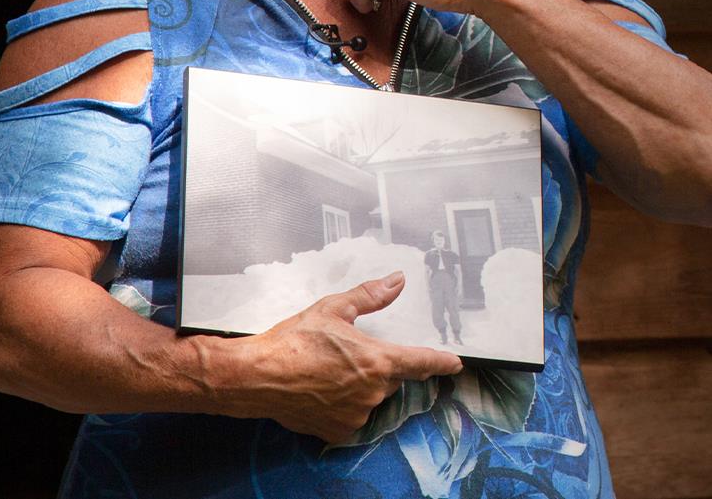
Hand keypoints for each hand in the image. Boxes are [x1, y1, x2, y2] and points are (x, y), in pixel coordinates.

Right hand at [230, 272, 462, 443]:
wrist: (257, 375)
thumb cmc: (293, 342)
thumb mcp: (334, 308)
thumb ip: (370, 296)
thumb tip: (397, 281)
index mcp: (378, 361)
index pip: (422, 362)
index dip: (441, 362)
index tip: (454, 364)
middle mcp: (372, 392)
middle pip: (391, 379)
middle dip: (377, 367)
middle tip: (348, 356)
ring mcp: (356, 415)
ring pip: (370, 398)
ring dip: (359, 387)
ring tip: (327, 373)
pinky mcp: (337, 430)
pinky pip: (350, 417)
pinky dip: (342, 405)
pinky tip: (321, 391)